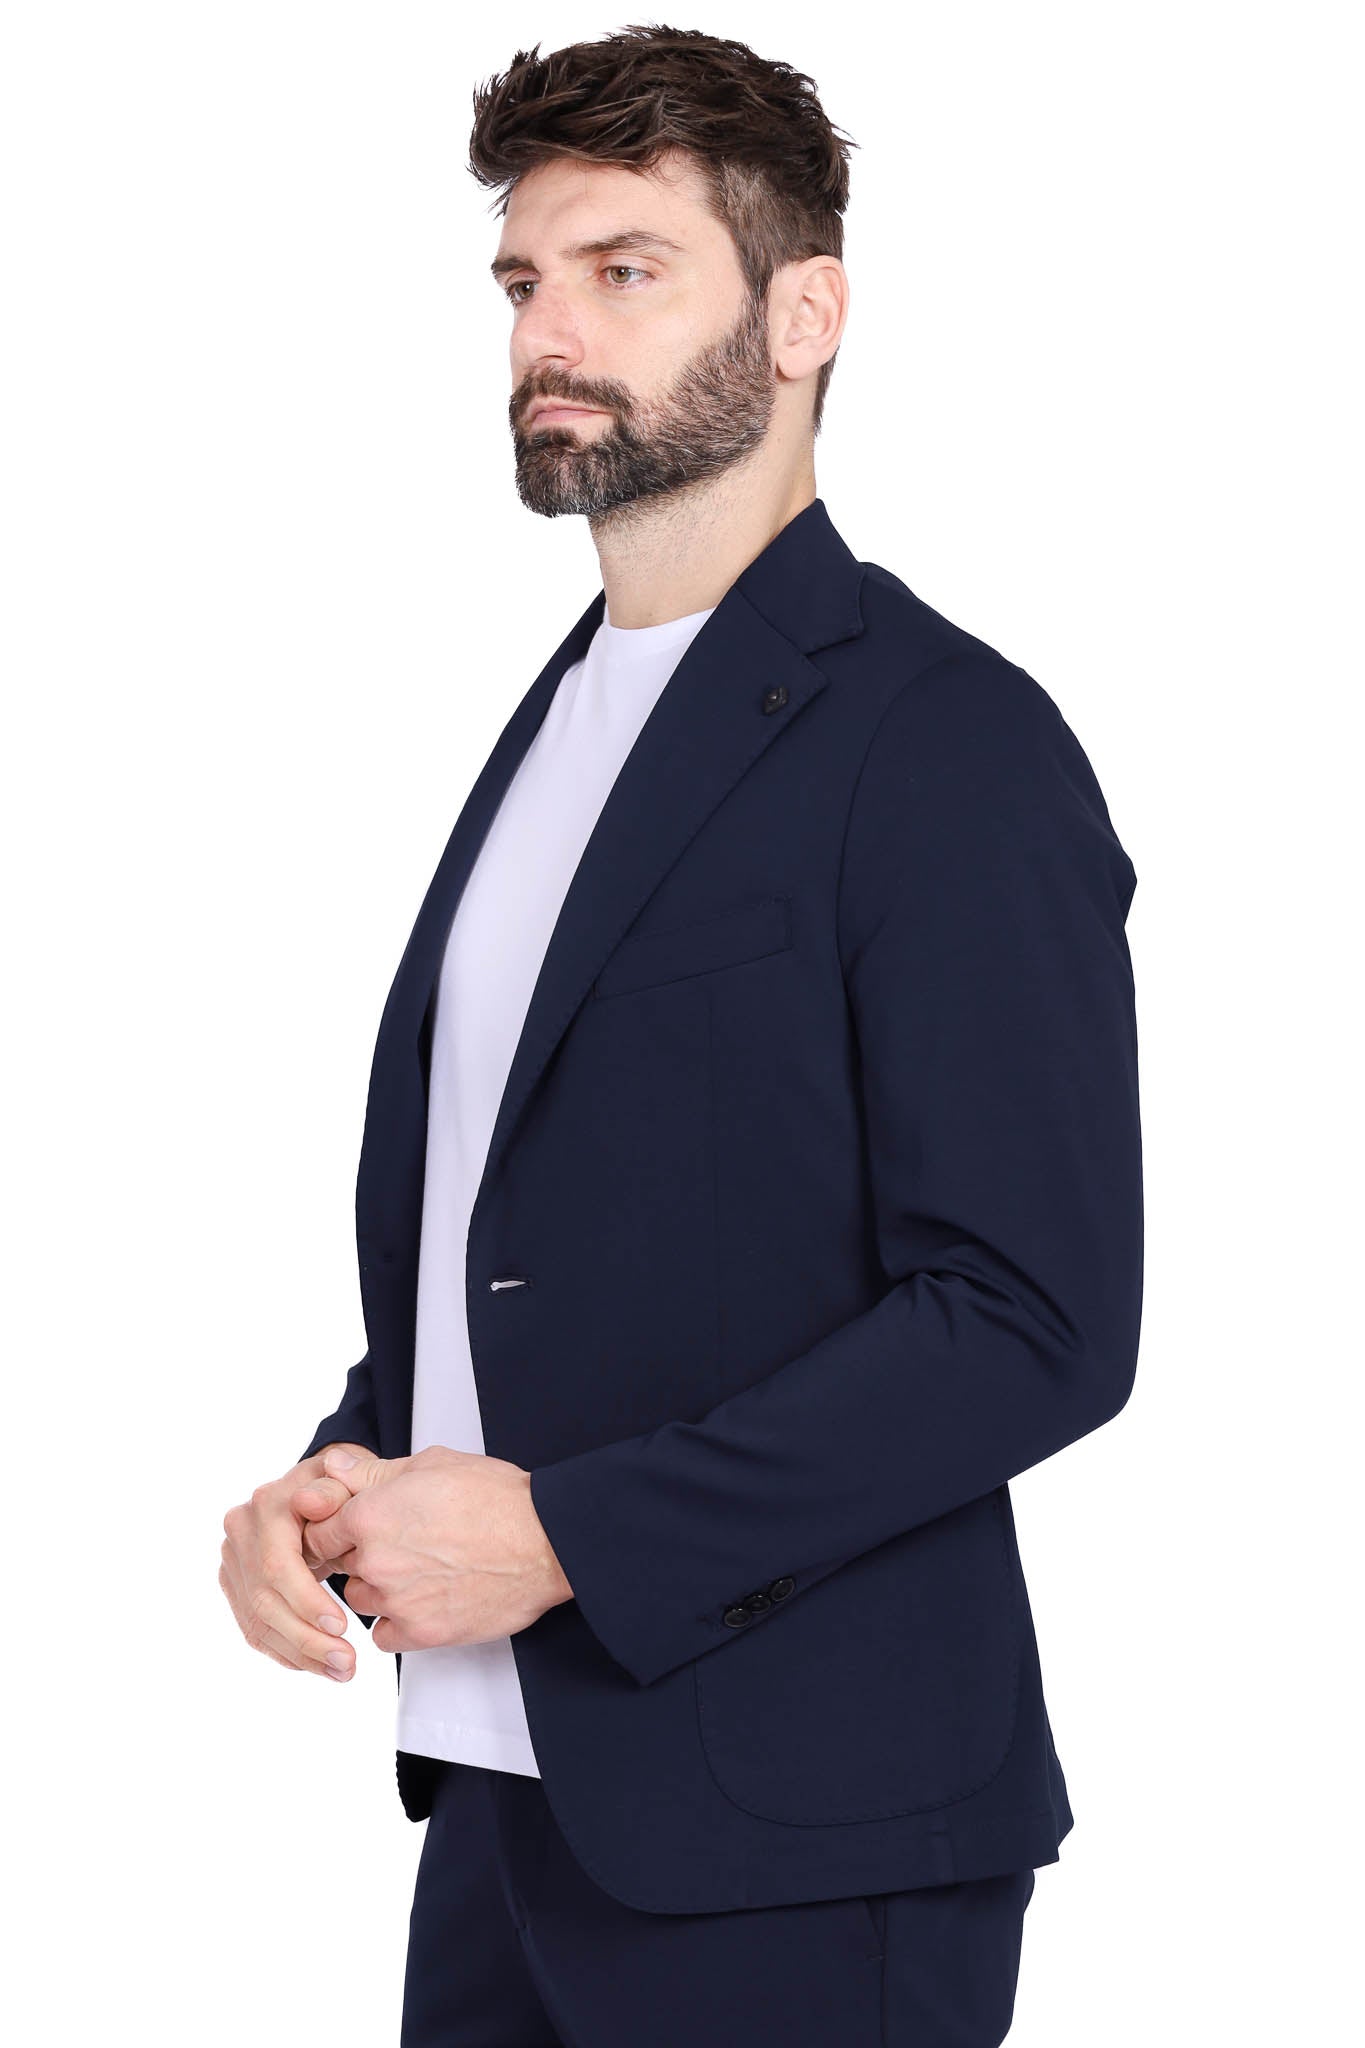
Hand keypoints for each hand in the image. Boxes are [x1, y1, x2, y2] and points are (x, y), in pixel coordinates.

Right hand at [220, 1445, 374, 1680]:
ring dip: (300, 1654)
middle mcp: (241, 1532)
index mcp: (267, 1505)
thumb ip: (337, 1488)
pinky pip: (255, 1628)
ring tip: (342, 1671)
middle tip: (348, 1662)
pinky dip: (287, 1652)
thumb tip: (312, 1502)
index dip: (307, 1600)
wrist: (318, 1488)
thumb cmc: (342, 1486)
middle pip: (265, 1600)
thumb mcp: (349, 1478)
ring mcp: (233, 1560)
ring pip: (258, 1621)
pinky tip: (317, 1667)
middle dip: (307, 1638)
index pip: (278, 1564)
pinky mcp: (234, 1585)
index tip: (343, 1626)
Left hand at [288, 1444, 573, 1655]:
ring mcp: (396, 1600)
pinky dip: (398, 1620)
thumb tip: (332, 1466)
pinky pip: (384, 1635)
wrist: (543, 1541)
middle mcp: (375, 1560)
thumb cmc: (495, 1497)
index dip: (338, 1525)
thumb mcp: (431, 1464)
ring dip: (379, 1587)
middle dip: (362, 1553)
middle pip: (340, 1564)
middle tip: (402, 1542)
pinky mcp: (421, 1633)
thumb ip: (372, 1471)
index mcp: (370, 1513)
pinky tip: (425, 1599)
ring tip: (420, 1569)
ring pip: (361, 1599)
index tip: (360, 1525)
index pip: (319, 1529)